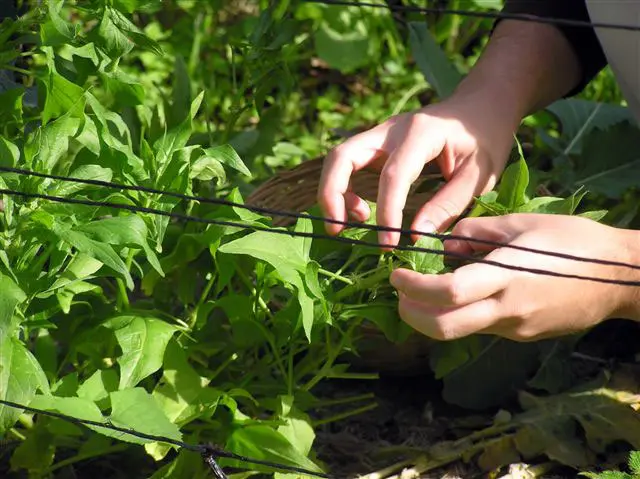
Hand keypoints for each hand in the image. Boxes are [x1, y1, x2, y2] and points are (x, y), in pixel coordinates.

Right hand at [317, 99, 516, 247]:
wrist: (481, 106)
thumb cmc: (485, 139)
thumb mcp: (479, 175)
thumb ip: (448, 205)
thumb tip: (416, 235)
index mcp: (422, 133)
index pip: (393, 175)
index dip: (386, 211)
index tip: (388, 244)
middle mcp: (392, 129)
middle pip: (343, 156)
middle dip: (332, 194)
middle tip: (337, 229)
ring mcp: (380, 134)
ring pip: (339, 159)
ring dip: (334, 192)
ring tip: (353, 222)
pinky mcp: (377, 144)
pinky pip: (348, 164)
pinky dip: (345, 189)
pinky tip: (363, 210)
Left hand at [389, 214, 639, 341]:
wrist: (621, 277)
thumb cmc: (573, 241)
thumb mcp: (521, 223)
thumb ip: (476, 233)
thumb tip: (445, 247)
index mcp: (507, 276)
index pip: (447, 293)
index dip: (414, 288)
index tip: (396, 276)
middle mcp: (508, 309)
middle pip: (444, 328)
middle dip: (412, 315)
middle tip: (400, 295)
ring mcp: (516, 328)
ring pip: (460, 331)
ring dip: (433, 316)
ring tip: (425, 291)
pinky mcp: (522, 335)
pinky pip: (481, 327)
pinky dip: (461, 314)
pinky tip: (465, 293)